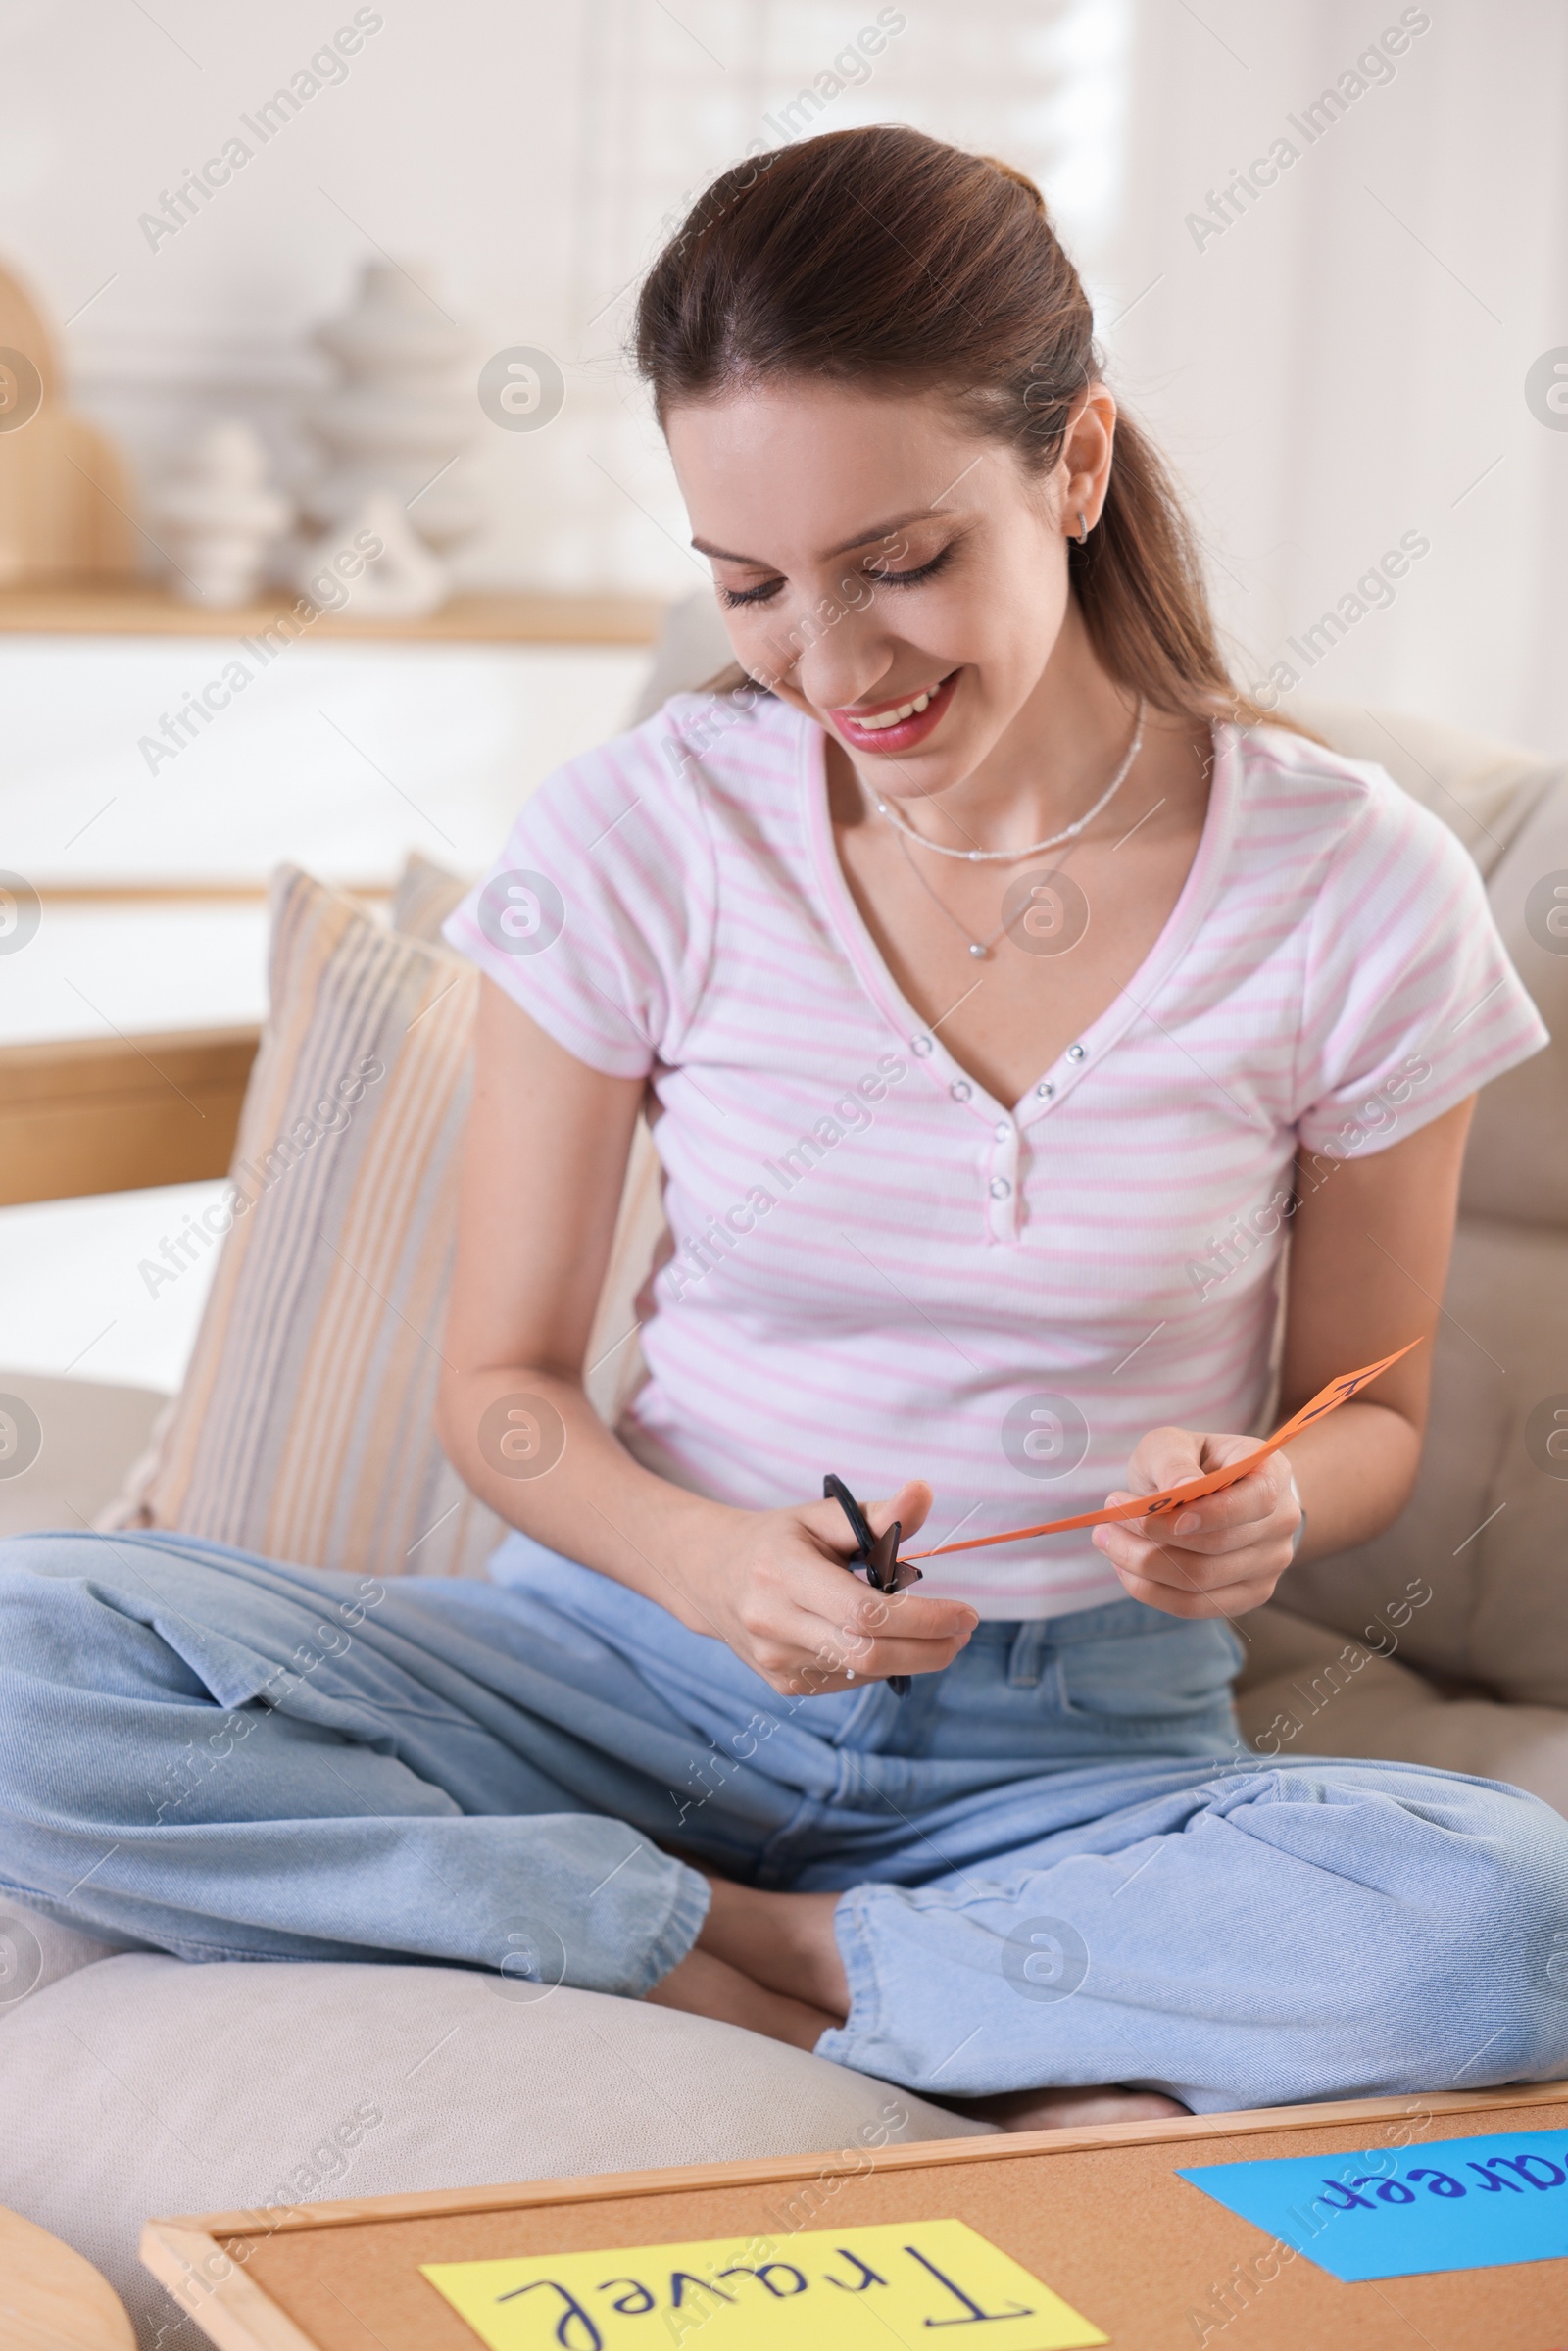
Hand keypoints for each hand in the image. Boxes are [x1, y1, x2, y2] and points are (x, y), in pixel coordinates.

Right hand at [683, 1479, 977, 1695]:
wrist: (710, 1576)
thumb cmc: (777, 1540)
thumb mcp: (820, 1515)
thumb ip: (876, 1514)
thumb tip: (925, 1493)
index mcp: (783, 1574)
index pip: (865, 1613)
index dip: (924, 1619)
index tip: (966, 1613)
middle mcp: (774, 1624)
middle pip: (870, 1655)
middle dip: (930, 1649)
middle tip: (963, 1632)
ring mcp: (776, 1662)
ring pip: (865, 1671)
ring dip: (911, 1655)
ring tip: (929, 1628)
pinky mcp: (784, 1684)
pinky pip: (849, 1680)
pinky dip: (879, 1661)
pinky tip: (882, 1638)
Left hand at [1091, 1430, 1300, 1618]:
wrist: (1206, 1494)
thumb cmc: (1188, 1463)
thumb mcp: (1174, 1443)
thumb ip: (1175, 1460)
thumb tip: (1182, 1486)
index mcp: (1273, 1475)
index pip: (1256, 1501)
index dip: (1209, 1513)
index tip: (1152, 1513)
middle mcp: (1281, 1524)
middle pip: (1218, 1546)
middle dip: (1151, 1535)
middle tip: (1107, 1516)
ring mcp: (1268, 1566)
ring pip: (1201, 1581)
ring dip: (1142, 1563)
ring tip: (1106, 1537)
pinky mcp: (1245, 1596)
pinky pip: (1193, 1606)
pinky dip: (1149, 1590)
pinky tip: (1122, 1567)